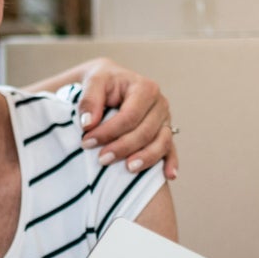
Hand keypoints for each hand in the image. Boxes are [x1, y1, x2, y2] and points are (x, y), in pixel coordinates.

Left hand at [76, 59, 179, 180]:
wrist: (112, 84)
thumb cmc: (104, 83)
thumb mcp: (93, 82)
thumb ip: (89, 100)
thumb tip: (87, 123)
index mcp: (145, 88)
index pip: (130, 116)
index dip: (109, 131)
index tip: (87, 142)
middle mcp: (160, 104)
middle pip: (146, 132)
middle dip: (123, 148)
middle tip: (101, 159)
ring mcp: (165, 120)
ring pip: (162, 143)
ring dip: (146, 158)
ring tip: (128, 169)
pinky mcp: (165, 133)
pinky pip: (171, 150)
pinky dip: (171, 163)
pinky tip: (168, 176)